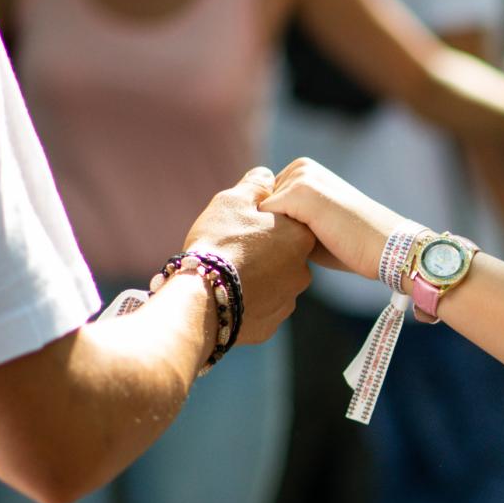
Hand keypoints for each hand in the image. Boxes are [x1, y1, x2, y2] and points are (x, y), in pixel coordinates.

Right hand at [183, 167, 314, 344]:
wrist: (201, 298)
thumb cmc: (219, 242)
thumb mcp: (233, 200)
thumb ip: (257, 184)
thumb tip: (268, 176)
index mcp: (300, 238)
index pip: (290, 224)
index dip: (265, 222)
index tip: (243, 225)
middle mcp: (302, 272)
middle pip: (283, 256)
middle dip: (262, 253)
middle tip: (232, 251)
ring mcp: (287, 302)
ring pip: (272, 285)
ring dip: (256, 279)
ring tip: (226, 275)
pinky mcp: (270, 326)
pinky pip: (260, 310)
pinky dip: (247, 303)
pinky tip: (226, 296)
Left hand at [259, 158, 412, 283]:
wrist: (384, 246)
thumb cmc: (349, 242)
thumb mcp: (310, 225)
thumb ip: (283, 219)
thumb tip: (249, 230)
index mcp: (303, 170)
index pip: (262, 201)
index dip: (266, 227)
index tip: (283, 244)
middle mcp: (299, 168)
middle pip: (255, 207)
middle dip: (263, 230)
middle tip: (289, 249)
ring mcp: (299, 178)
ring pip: (259, 215)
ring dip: (268, 237)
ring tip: (295, 250)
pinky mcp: (300, 193)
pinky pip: (264, 221)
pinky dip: (272, 241)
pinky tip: (294, 251)